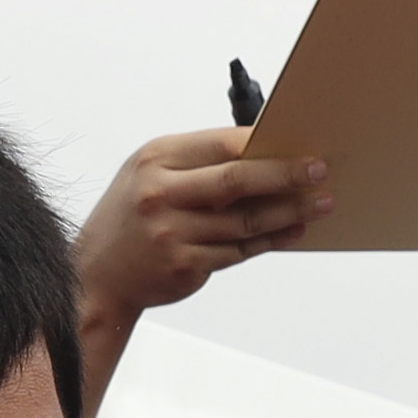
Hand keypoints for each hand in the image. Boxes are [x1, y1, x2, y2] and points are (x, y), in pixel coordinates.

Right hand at [73, 126, 329, 351]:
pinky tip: (292, 231)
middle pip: (236, 180)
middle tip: (319, 171)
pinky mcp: (184, 265)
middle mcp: (160, 193)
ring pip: (244, 221)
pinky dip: (270, 241)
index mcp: (155, 160)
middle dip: (284, 174)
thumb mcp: (151, 175)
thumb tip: (265, 154)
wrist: (98, 274)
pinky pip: (239, 251)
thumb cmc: (134, 217)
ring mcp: (171, 232)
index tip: (300, 144)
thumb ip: (198, 165)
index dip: (265, 143)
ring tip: (320, 204)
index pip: (221, 144)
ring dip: (288, 213)